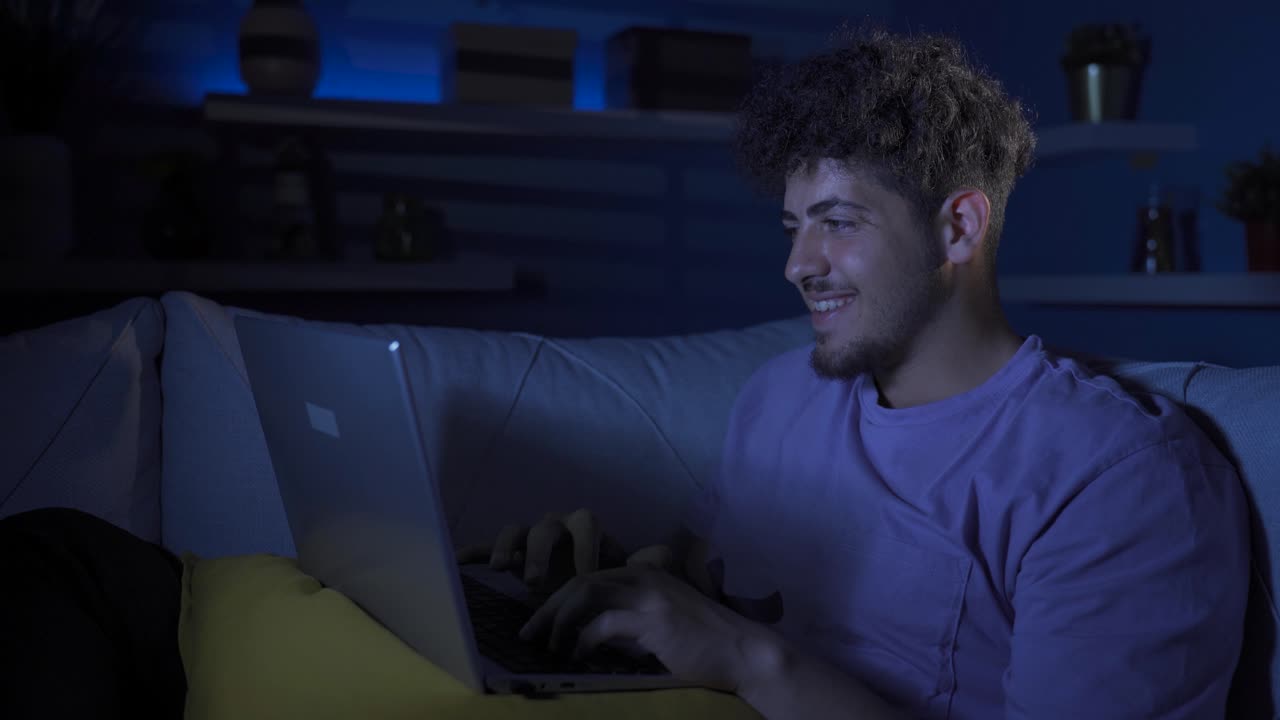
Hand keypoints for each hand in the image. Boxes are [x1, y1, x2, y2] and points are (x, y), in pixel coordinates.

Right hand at [456, 508, 671, 593]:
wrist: (584, 586)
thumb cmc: (605, 578)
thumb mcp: (628, 573)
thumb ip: (647, 564)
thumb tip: (666, 553)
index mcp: (585, 527)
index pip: (586, 524)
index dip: (586, 547)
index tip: (587, 577)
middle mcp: (555, 526)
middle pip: (546, 527)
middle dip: (542, 553)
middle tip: (538, 582)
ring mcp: (528, 537)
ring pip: (515, 531)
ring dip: (507, 548)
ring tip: (501, 569)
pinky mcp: (508, 553)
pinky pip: (485, 546)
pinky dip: (473, 552)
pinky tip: (457, 562)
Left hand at [518, 565, 773, 692]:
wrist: (744, 653)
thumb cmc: (704, 645)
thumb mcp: (661, 623)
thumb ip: (629, 621)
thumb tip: (587, 637)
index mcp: (644, 574)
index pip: (588, 576)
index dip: (558, 599)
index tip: (540, 624)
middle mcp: (644, 576)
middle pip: (580, 581)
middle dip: (548, 608)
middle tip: (528, 634)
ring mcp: (649, 596)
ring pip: (585, 594)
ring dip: (559, 621)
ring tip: (547, 645)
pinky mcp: (654, 620)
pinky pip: (603, 625)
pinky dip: (583, 640)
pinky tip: (578, 656)